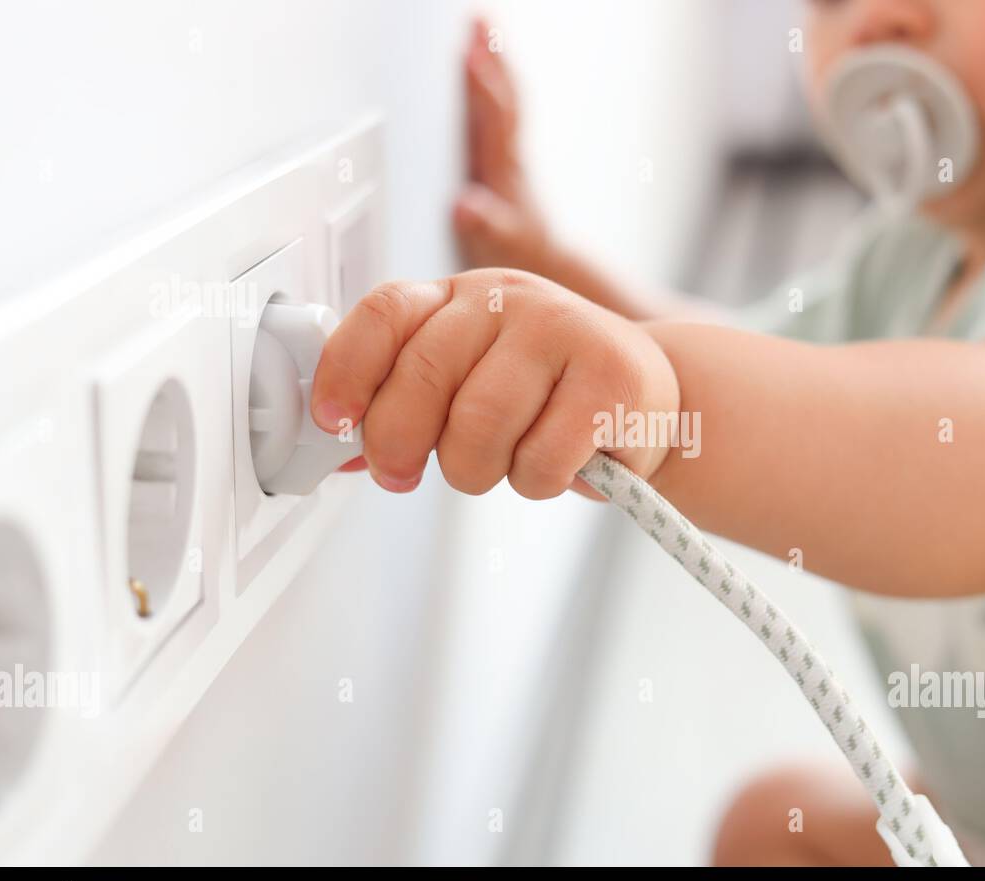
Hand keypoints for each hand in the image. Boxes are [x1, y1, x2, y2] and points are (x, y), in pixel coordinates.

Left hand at [311, 270, 680, 497]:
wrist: (651, 399)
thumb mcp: (471, 382)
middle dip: (399, 445)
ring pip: (478, 429)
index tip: (333, 422)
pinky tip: (559, 464)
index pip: (385, 312)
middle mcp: (509, 298)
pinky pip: (538, 461)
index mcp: (462, 294)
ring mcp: (564, 330)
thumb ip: (405, 403)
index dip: (346, 370)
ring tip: (507, 462)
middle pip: (423, 377)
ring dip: (480, 472)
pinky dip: (538, 483)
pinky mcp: (610, 378)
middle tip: (403, 475)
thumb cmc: (549, 396)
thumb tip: (339, 448)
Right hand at [453, 18, 551, 273]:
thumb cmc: (517, 252)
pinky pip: (502, 104)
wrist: (544, 259)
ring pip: (506, 96)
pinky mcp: (506, 152)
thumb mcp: (496, 246)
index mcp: (504, 171)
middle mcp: (511, 155)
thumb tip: (465, 206)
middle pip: (504, 96)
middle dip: (491, 57)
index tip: (469, 56)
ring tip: (483, 24)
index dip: (482, 88)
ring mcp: (510, 151)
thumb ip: (482, 226)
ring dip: (495, 58)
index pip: (494, 120)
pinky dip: (495, 78)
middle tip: (477, 19)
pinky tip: (487, 61)